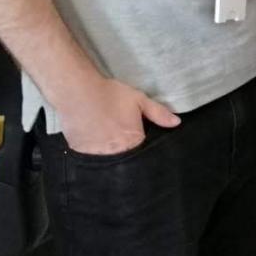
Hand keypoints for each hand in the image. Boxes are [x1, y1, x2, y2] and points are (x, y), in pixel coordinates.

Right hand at [58, 76, 179, 155]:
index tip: (141, 144)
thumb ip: (159, 113)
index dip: (143, 151)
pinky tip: (96, 143)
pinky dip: (96, 154)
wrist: (78, 93)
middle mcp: (116, 154)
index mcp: (133, 142)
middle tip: (123, 141)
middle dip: (128, 156)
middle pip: (126, 161)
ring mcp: (97, 157)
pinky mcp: (81, 155)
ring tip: (109, 142)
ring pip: (109, 162)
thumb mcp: (139, 100)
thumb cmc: (111, 95)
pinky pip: (92, 160)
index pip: (143, 155)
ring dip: (112, 156)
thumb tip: (177, 123)